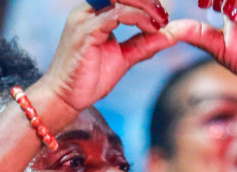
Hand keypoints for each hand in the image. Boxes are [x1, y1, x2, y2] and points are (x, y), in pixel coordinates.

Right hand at [37, 0, 176, 114]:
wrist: (65, 98)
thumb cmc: (88, 78)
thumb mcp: (125, 57)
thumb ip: (145, 43)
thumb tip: (171, 36)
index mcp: (95, 13)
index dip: (146, 2)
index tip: (164, 19)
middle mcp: (88, 10)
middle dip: (148, 1)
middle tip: (165, 19)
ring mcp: (85, 19)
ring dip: (145, 7)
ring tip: (159, 23)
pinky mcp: (85, 32)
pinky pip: (116, 14)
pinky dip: (137, 18)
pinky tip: (150, 30)